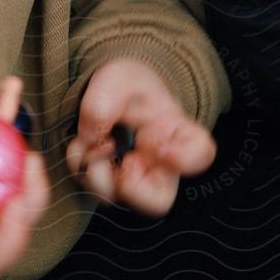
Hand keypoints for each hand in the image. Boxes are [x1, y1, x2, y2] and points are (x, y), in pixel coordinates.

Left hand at [66, 57, 216, 215]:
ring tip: (97, 138)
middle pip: (157, 201)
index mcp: (177, 132)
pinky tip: (85, 140)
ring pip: (115, 197)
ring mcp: (134, 177)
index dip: (187, 160)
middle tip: (123, 158)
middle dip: (130, 187)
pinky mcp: (108, 181)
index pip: (200, 154)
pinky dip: (80, 163)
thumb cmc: (127, 85)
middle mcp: (160, 164)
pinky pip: (90, 185)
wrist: (112, 90)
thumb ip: (104, 101)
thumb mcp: (117, 78)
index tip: (164, 149)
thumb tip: (89, 136)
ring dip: (95, 169)